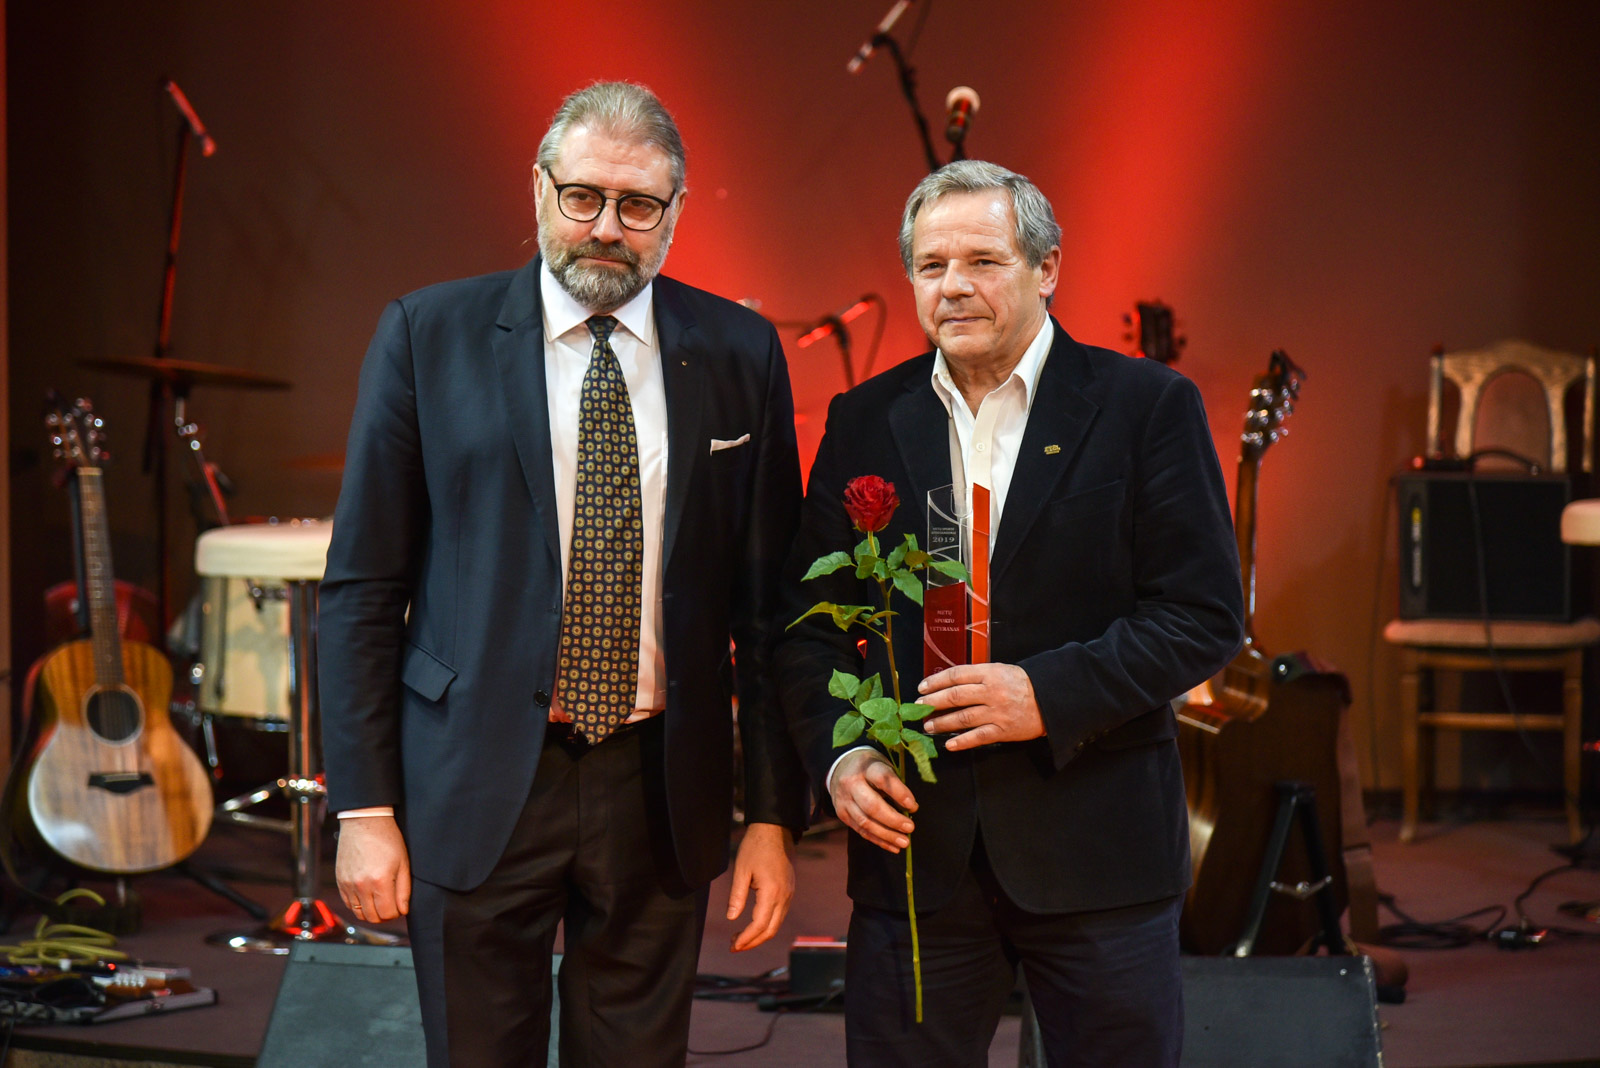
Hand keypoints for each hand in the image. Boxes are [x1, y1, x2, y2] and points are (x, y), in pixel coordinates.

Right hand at [336, 814, 411, 921]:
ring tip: (380, 899)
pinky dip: (358, 905)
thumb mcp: (403, 862)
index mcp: (380, 881)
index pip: (388, 914)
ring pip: (359, 913)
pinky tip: (367, 895)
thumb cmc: (387, 839)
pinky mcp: (340, 881)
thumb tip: (403, 910)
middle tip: (391, 904)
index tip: (400, 905)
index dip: (397, 913)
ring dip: (371, 911)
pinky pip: (348, 904)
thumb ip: (404, 890)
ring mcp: (348, 884)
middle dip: (384, 915)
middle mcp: (361, 886)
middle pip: (372, 918)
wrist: (364, 822)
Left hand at [726, 822, 795, 951]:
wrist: (775, 830)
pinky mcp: (789, 891)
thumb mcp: (741, 870)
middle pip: (771, 930)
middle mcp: (784, 896)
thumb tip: (731, 918)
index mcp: (772, 892)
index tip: (733, 945)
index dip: (746, 938)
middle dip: (753, 942)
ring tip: (741, 938)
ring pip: (776, 924)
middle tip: (735, 947)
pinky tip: (754, 924)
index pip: (760, 925)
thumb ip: (737, 896)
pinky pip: (779, 914)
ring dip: (760, 935)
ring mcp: (789, 894)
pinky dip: (767, 924)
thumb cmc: (756, 847)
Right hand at [830, 748, 916, 853]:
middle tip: (910, 827)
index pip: (882, 779)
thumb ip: (895, 786)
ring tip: (904, 842)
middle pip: (871, 805)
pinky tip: (893, 846)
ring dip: (887, 835)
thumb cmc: (870, 769)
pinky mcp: (842, 814)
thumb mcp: (883, 767)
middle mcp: (851, 782)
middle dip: (893, 820)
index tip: (913, 806)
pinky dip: (879, 840)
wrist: (840, 769)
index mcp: (866, 766)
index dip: (898, 793)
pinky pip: (861, 831)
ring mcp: (844, 799)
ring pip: (865, 822)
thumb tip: (910, 810)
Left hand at [918, 663, 1044, 750]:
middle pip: (956, 696)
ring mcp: (997, 712)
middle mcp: (991, 692)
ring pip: (963, 718)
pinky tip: (949, 744)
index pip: (956, 675)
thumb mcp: (1000, 670)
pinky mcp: (1003, 730)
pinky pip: (978, 737)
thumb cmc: (1022, 684)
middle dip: (933, 702)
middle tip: (919, 707)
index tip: (922, 687)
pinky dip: (962, 741)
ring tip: (928, 726)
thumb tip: (949, 682)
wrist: (1049, 699)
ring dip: (942, 723)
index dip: (936, 681)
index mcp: (989, 673)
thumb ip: (977, 675)